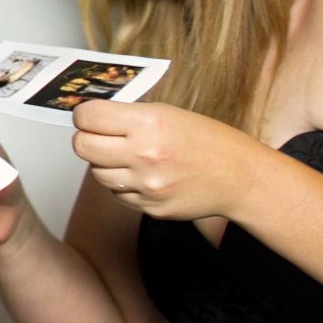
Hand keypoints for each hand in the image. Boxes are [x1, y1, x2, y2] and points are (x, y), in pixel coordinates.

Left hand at [71, 99, 262, 220]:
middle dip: (86, 138)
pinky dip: (124, 184)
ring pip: (97, 173)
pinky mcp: (151, 208)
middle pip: (82, 147)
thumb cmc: (207, 140)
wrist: (239, 176)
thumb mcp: (167, 114)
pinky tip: (143, 175)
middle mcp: (144, 155)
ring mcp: (147, 186)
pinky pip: (118, 194)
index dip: (84, 115)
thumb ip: (128, 116)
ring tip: (126, 155)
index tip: (87, 116)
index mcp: (148, 123)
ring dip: (104, 163)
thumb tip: (90, 117)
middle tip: (98, 135)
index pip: (88, 117)